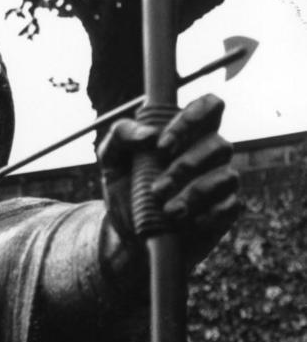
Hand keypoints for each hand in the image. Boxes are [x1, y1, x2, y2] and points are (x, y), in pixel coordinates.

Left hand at [98, 94, 240, 265]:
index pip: (209, 106)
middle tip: (157, 188)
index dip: (192, 119)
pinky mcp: (224, 211)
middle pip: (220, 144)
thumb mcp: (111, 159)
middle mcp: (208, 153)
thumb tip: (149, 135)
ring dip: (194, 193)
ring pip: (226, 177)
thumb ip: (121, 135)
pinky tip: (187, 222)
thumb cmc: (125, 188)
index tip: (162, 146)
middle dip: (186, 167)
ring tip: (167, 210)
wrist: (128, 235)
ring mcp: (220, 181)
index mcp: (186, 133)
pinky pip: (230, 206)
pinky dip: (208, 214)